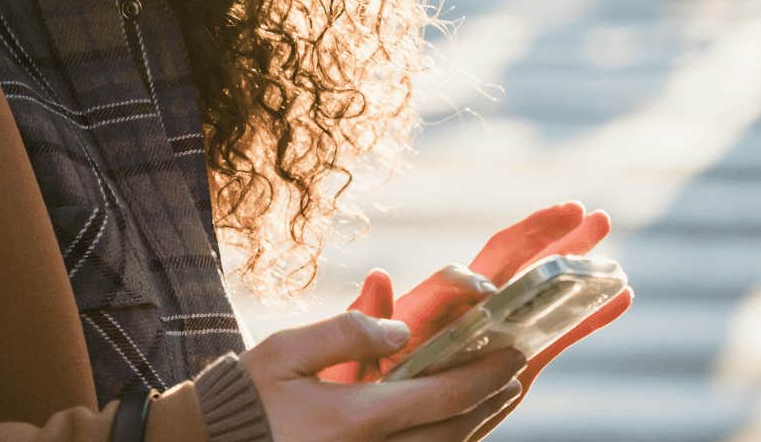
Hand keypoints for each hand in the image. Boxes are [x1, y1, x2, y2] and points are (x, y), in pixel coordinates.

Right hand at [243, 310, 524, 439]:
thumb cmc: (246, 395)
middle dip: (491, 401)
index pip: (442, 396)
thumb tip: (400, 329)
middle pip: (455, 431)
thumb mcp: (285, 351)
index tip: (513, 352)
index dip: (484, 375)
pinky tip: (452, 422)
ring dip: (476, 423)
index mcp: (356, 418)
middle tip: (515, 373)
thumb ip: (344, 334)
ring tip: (495, 396)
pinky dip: (447, 438)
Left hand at [321, 202, 635, 437]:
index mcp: (426, 310)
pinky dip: (587, 317)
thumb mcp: (352, 355)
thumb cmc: (352, 384)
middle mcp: (464, 316)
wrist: (372, 421)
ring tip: (609, 238)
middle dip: (544, 237)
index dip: (475, 276)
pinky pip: (555, 337)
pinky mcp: (514, 368)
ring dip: (575, 268)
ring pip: (540, 295)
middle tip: (584, 211)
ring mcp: (493, 338)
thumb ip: (367, 321)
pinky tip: (622, 296)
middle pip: (508, 265)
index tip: (488, 291)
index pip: (459, 279)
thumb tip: (379, 277)